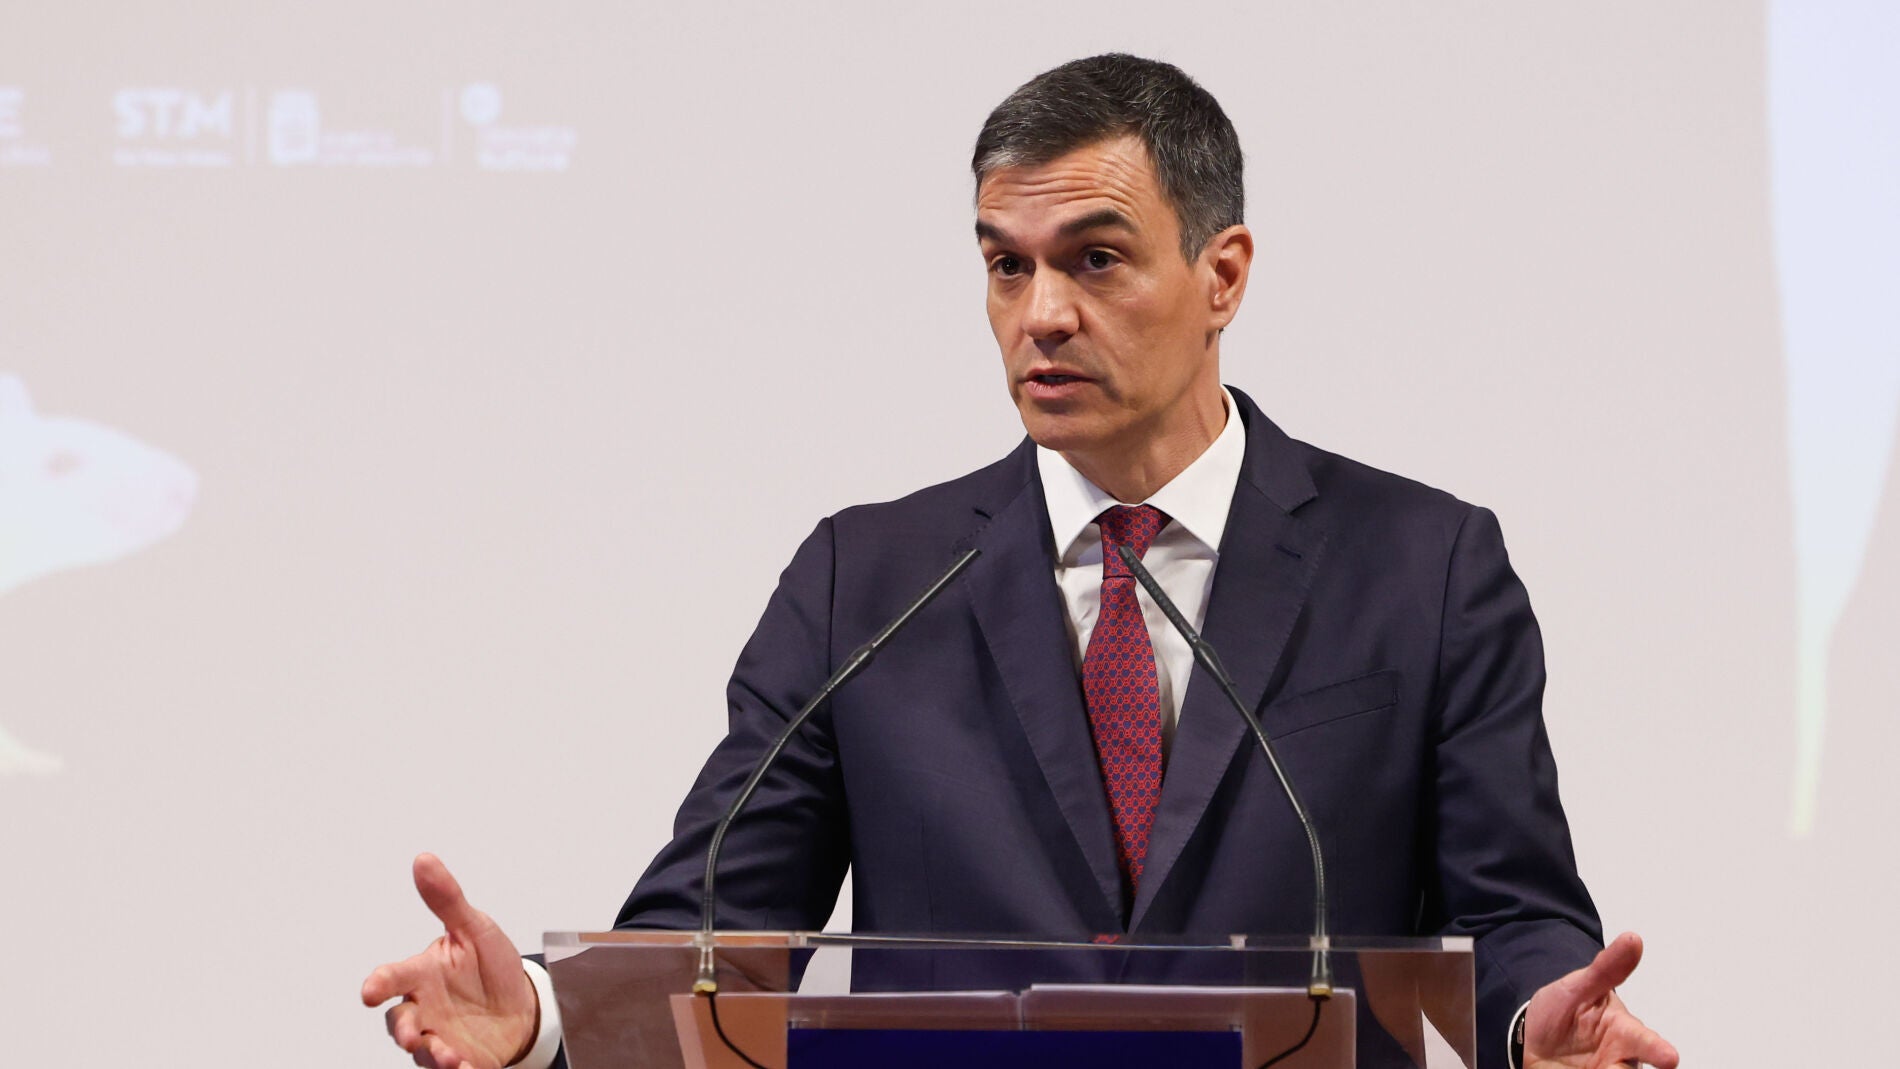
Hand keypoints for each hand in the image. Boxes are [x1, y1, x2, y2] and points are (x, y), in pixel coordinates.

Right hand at [361, 853, 538, 1068]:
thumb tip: (423, 859)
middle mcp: (424, 1008)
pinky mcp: (458, 1059)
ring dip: (431, 1055)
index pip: (392, 977)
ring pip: (421, 1050)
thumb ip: (447, 899)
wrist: (523, 1003)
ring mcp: (438, 1036)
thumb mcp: (475, 928)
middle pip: (399, 1022)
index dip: (378, 984)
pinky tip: (466, 1067)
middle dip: (402, 1031)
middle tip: (412, 1035)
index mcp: (422, 974)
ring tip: (449, 1057)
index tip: (370, 991)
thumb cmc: (490, 964)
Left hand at [1524, 931, 1678, 1067]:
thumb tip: (1633, 939)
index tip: (1669, 1056)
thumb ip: (1607, 968)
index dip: (1658, 1050)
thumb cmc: (1563, 1010)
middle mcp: (1619, 1063)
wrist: (1530, 1033)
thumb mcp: (1578, 987)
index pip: (1647, 1044)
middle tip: (1611, 1068)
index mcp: (1624, 1035)